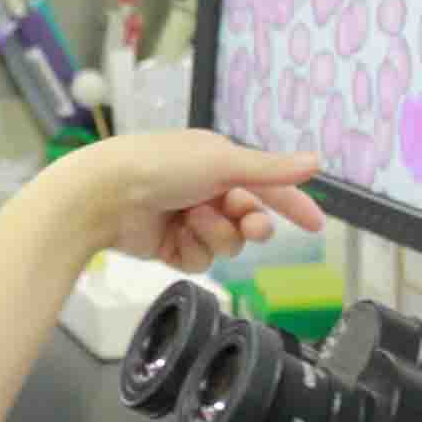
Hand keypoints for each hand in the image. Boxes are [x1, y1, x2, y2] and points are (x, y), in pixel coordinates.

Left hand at [78, 131, 325, 272]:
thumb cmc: (158, 166)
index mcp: (217, 163)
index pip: (266, 185)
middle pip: (250, 221)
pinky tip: (176, 235)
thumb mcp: (222, 161)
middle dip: (250, 223)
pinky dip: (193, 249)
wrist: (106, 195)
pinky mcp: (172, 248)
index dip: (292, 204)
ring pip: (228, 244)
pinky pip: (202, 260)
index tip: (315, 224)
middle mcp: (204, 191)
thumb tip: (315, 161)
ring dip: (215, 233)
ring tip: (191, 218)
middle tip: (245, 221)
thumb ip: (269, 169)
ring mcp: (188, 221)